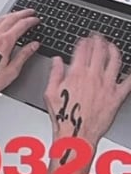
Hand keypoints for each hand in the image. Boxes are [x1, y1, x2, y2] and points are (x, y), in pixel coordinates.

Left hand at [0, 9, 40, 131]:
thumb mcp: (12, 71)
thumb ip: (24, 55)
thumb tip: (34, 45)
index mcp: (4, 42)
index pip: (21, 25)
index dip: (31, 20)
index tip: (36, 19)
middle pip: (11, 18)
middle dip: (23, 13)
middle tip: (31, 12)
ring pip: (0, 19)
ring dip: (12, 15)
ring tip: (20, 15)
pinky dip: (3, 20)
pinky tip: (5, 24)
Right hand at [44, 33, 130, 149]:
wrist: (76, 135)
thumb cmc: (63, 118)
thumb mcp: (50, 94)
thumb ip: (54, 74)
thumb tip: (56, 61)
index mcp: (76, 75)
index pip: (83, 50)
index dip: (84, 41)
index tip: (85, 39)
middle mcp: (93, 77)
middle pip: (100, 51)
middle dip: (100, 40)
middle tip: (99, 38)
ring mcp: (107, 86)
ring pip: (115, 60)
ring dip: (114, 49)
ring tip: (112, 46)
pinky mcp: (117, 96)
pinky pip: (128, 81)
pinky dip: (130, 72)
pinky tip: (130, 68)